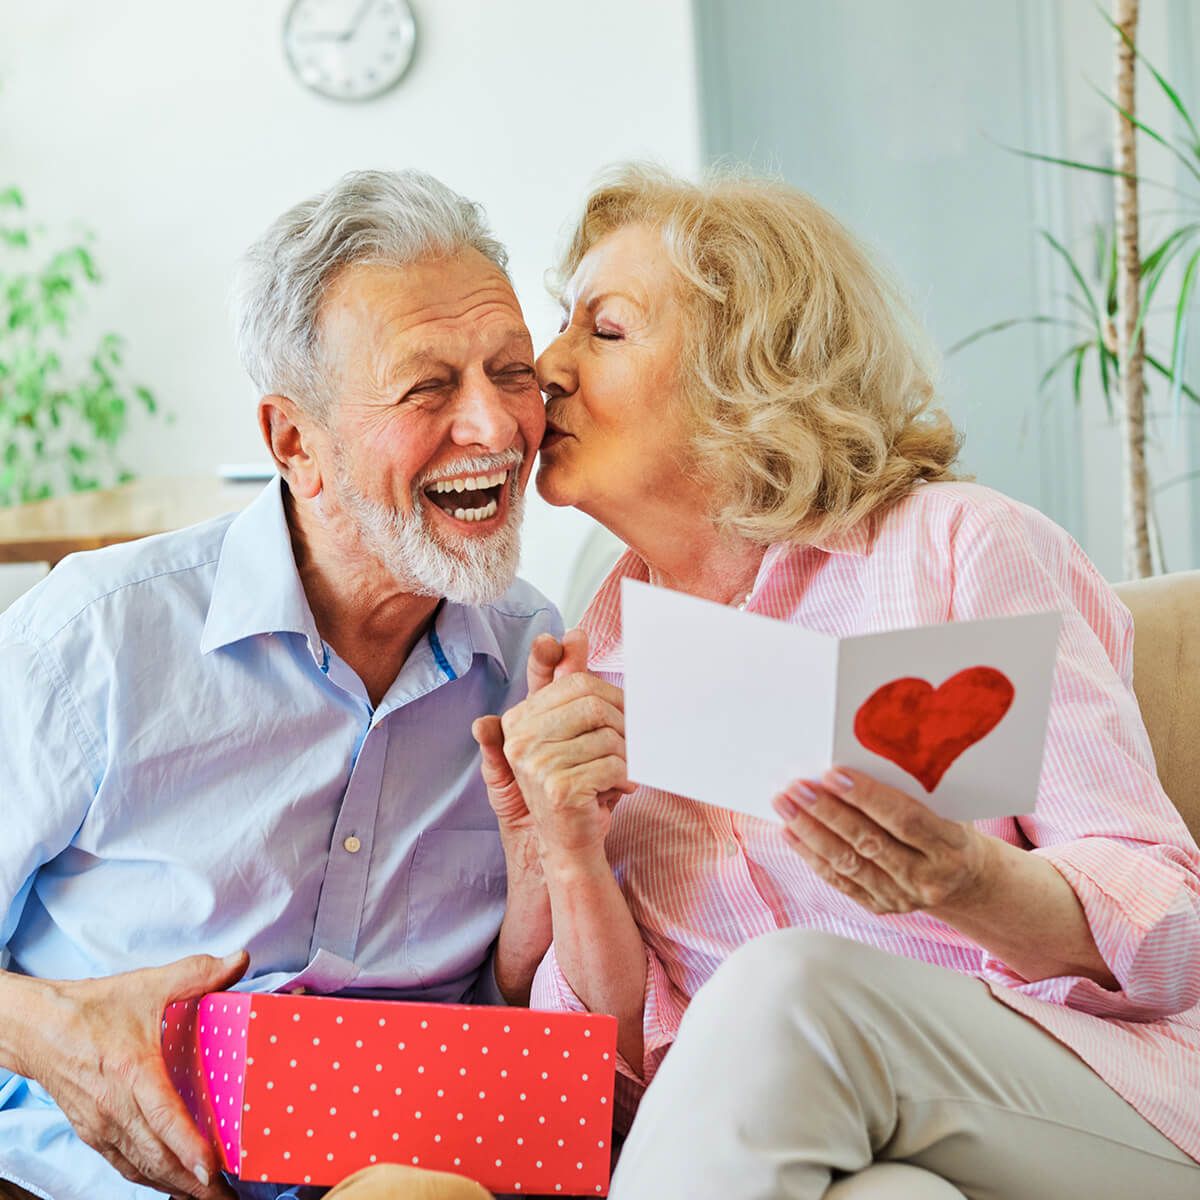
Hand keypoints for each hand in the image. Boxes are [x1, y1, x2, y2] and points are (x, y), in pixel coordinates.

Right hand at [19, 952, 248, 1198]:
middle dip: (193, 1184)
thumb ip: (198, 973)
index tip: (214, 1171)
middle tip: (227, 1197)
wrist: (39, 1028)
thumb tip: (240, 960)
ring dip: (175, 1186)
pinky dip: (151, 1178)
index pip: (164, 1119)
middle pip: (157, 1157)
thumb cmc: (94, 1008)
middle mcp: (116, 1108)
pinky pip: (125, 1163)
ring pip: (141, 1167)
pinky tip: (173, 1183)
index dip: (189, 1148)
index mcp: (133, 1073)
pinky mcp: (94, 1132)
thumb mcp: (149, 984)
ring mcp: (102, 1126)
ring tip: (208, 1197)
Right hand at [498, 630, 634, 860]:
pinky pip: (613, 763)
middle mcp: (520, 736)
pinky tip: (622, 787)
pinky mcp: (557, 786)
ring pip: (607, 733)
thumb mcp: (570, 732)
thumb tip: (574, 635)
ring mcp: (535, 761)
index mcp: (521, 719)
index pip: (568, 681)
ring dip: (628, 754)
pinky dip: (628, 776)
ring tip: (622, 770)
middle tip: (631, 742)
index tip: (584, 645)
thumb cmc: (575, 781)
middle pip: (592, 702)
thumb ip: (568, 686)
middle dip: (622, 721)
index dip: (590, 674)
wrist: (568, 842)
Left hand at [772, 767, 991, 915]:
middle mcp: (928, 877)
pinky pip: (839, 881)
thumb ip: (912, 790)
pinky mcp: (882, 907)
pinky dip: (811, 855)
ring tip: (785, 805)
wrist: (969, 880)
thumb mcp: (948, 807)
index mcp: (951, 846)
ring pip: (848, 863)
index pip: (904, 818)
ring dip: (810, 832)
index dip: (866, 796)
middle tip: (797, 787)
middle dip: (827, 812)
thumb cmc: (950, 828)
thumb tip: (856, 759)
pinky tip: (790, 832)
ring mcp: (904, 897)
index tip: (833, 774)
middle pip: (869, 842)